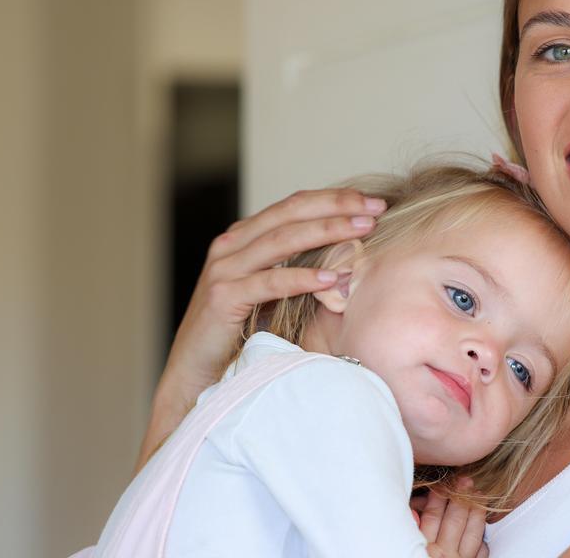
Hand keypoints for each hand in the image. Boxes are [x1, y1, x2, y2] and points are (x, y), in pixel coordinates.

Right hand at [136, 189, 386, 469]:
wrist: (194, 371)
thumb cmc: (236, 333)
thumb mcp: (267, 291)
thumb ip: (292, 268)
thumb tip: (346, 256)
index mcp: (242, 238)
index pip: (292, 205)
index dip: (332, 199)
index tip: (371, 202)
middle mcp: (230, 246)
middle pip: (290, 213)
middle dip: (336, 207)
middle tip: (375, 208)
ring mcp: (224, 270)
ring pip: (282, 240)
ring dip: (326, 232)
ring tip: (362, 231)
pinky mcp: (223, 298)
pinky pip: (269, 282)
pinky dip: (302, 278)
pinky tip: (332, 277)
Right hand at [414, 481, 489, 557]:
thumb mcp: (411, 551)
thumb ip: (414, 530)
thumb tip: (414, 511)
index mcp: (427, 547)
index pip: (433, 515)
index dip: (438, 497)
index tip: (442, 484)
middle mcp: (445, 554)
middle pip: (455, 520)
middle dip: (461, 497)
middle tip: (466, 481)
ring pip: (473, 533)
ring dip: (477, 512)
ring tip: (480, 495)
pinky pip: (482, 550)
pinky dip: (482, 536)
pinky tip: (481, 523)